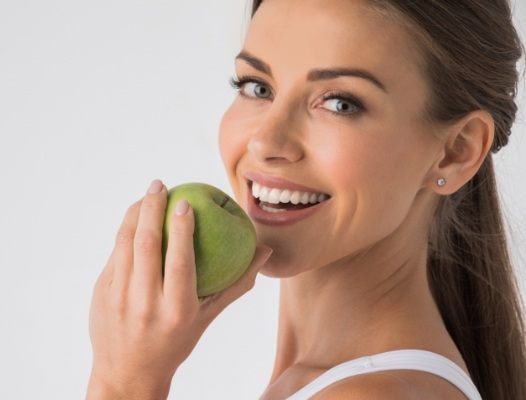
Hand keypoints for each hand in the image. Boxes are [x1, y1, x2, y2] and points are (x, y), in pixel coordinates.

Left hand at [86, 179, 272, 399]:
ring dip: (134, 214)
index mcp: (177, 309)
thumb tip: (265, 252)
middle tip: (159, 185)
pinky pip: (113, 255)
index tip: (184, 201)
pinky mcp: (100, 294)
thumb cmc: (175, 342)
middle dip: (151, 207)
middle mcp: (145, 303)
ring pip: (124, 244)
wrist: (127, 372)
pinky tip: (133, 220)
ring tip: (146, 195)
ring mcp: (118, 298)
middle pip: (146, 243)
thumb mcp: (208, 317)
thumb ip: (236, 283)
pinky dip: (124, 232)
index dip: (181, 227)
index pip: (180, 260)